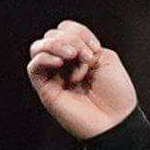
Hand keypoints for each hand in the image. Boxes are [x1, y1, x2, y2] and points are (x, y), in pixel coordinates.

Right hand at [24, 22, 137, 140]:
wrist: (115, 119)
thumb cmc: (115, 92)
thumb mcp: (106, 58)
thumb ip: (84, 45)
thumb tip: (64, 49)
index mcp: (78, 55)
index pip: (64, 29)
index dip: (79, 32)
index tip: (95, 49)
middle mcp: (63, 64)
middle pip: (51, 35)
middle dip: (71, 40)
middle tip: (86, 57)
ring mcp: (53, 77)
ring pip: (38, 48)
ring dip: (56, 45)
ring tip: (72, 56)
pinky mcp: (45, 90)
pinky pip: (33, 67)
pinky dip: (45, 58)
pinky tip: (60, 64)